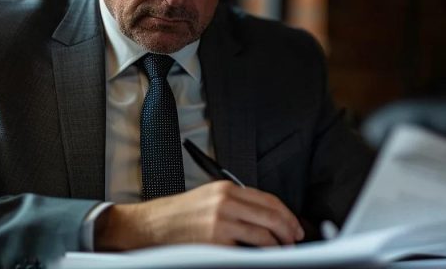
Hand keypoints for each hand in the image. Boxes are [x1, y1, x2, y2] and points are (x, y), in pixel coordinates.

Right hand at [94, 181, 304, 250]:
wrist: (152, 225)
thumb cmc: (179, 214)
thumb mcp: (209, 198)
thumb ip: (237, 202)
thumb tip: (266, 216)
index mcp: (226, 189)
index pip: (268, 200)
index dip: (286, 214)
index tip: (293, 225)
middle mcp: (225, 203)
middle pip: (270, 216)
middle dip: (288, 230)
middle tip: (293, 239)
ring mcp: (220, 223)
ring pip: (263, 234)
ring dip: (277, 245)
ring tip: (280, 250)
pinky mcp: (215, 242)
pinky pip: (246, 250)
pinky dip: (258, 254)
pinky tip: (261, 256)